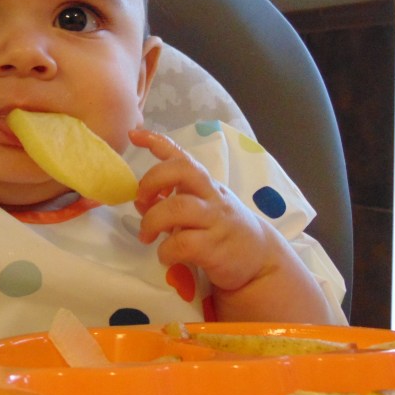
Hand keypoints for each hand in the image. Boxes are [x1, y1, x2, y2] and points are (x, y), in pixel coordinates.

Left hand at [129, 129, 274, 293]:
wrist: (260, 259)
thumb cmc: (222, 232)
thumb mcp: (198, 211)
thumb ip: (169, 204)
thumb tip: (140, 202)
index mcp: (205, 184)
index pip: (181, 156)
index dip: (156, 142)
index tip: (133, 135)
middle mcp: (211, 195)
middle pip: (182, 171)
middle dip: (152, 180)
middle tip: (140, 199)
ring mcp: (215, 220)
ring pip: (178, 208)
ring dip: (153, 220)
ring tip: (146, 235)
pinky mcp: (216, 247)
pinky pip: (183, 244)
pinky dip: (166, 250)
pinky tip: (166, 256)